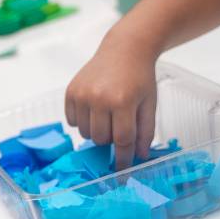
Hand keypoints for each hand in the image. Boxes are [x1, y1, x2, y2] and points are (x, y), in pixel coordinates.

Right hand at [64, 37, 157, 167]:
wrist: (124, 49)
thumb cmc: (139, 77)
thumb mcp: (149, 103)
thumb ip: (145, 131)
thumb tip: (138, 156)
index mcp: (123, 101)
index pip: (122, 140)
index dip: (123, 157)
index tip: (122, 169)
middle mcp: (99, 98)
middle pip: (101, 139)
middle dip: (110, 138)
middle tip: (117, 125)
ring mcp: (82, 95)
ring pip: (84, 133)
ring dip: (95, 131)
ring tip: (105, 115)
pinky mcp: (70, 92)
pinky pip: (71, 121)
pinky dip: (81, 121)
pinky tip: (93, 107)